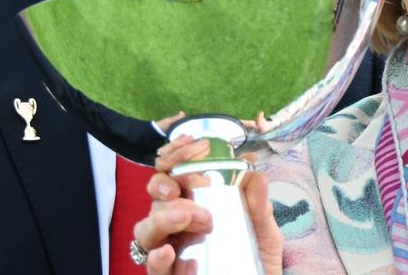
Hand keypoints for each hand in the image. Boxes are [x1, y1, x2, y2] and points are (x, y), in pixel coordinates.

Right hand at [134, 137, 283, 274]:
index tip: (191, 145)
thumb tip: (256, 173)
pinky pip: (152, 268)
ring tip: (184, 219)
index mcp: (193, 204)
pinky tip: (170, 253)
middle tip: (185, 190)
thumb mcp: (263, 229)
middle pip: (154, 198)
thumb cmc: (254, 256)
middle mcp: (175, 225)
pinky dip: (158, 259)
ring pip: (144, 230)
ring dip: (161, 219)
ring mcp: (169, 252)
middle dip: (163, 187)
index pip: (173, 174)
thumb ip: (259, 205)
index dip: (174, 156)